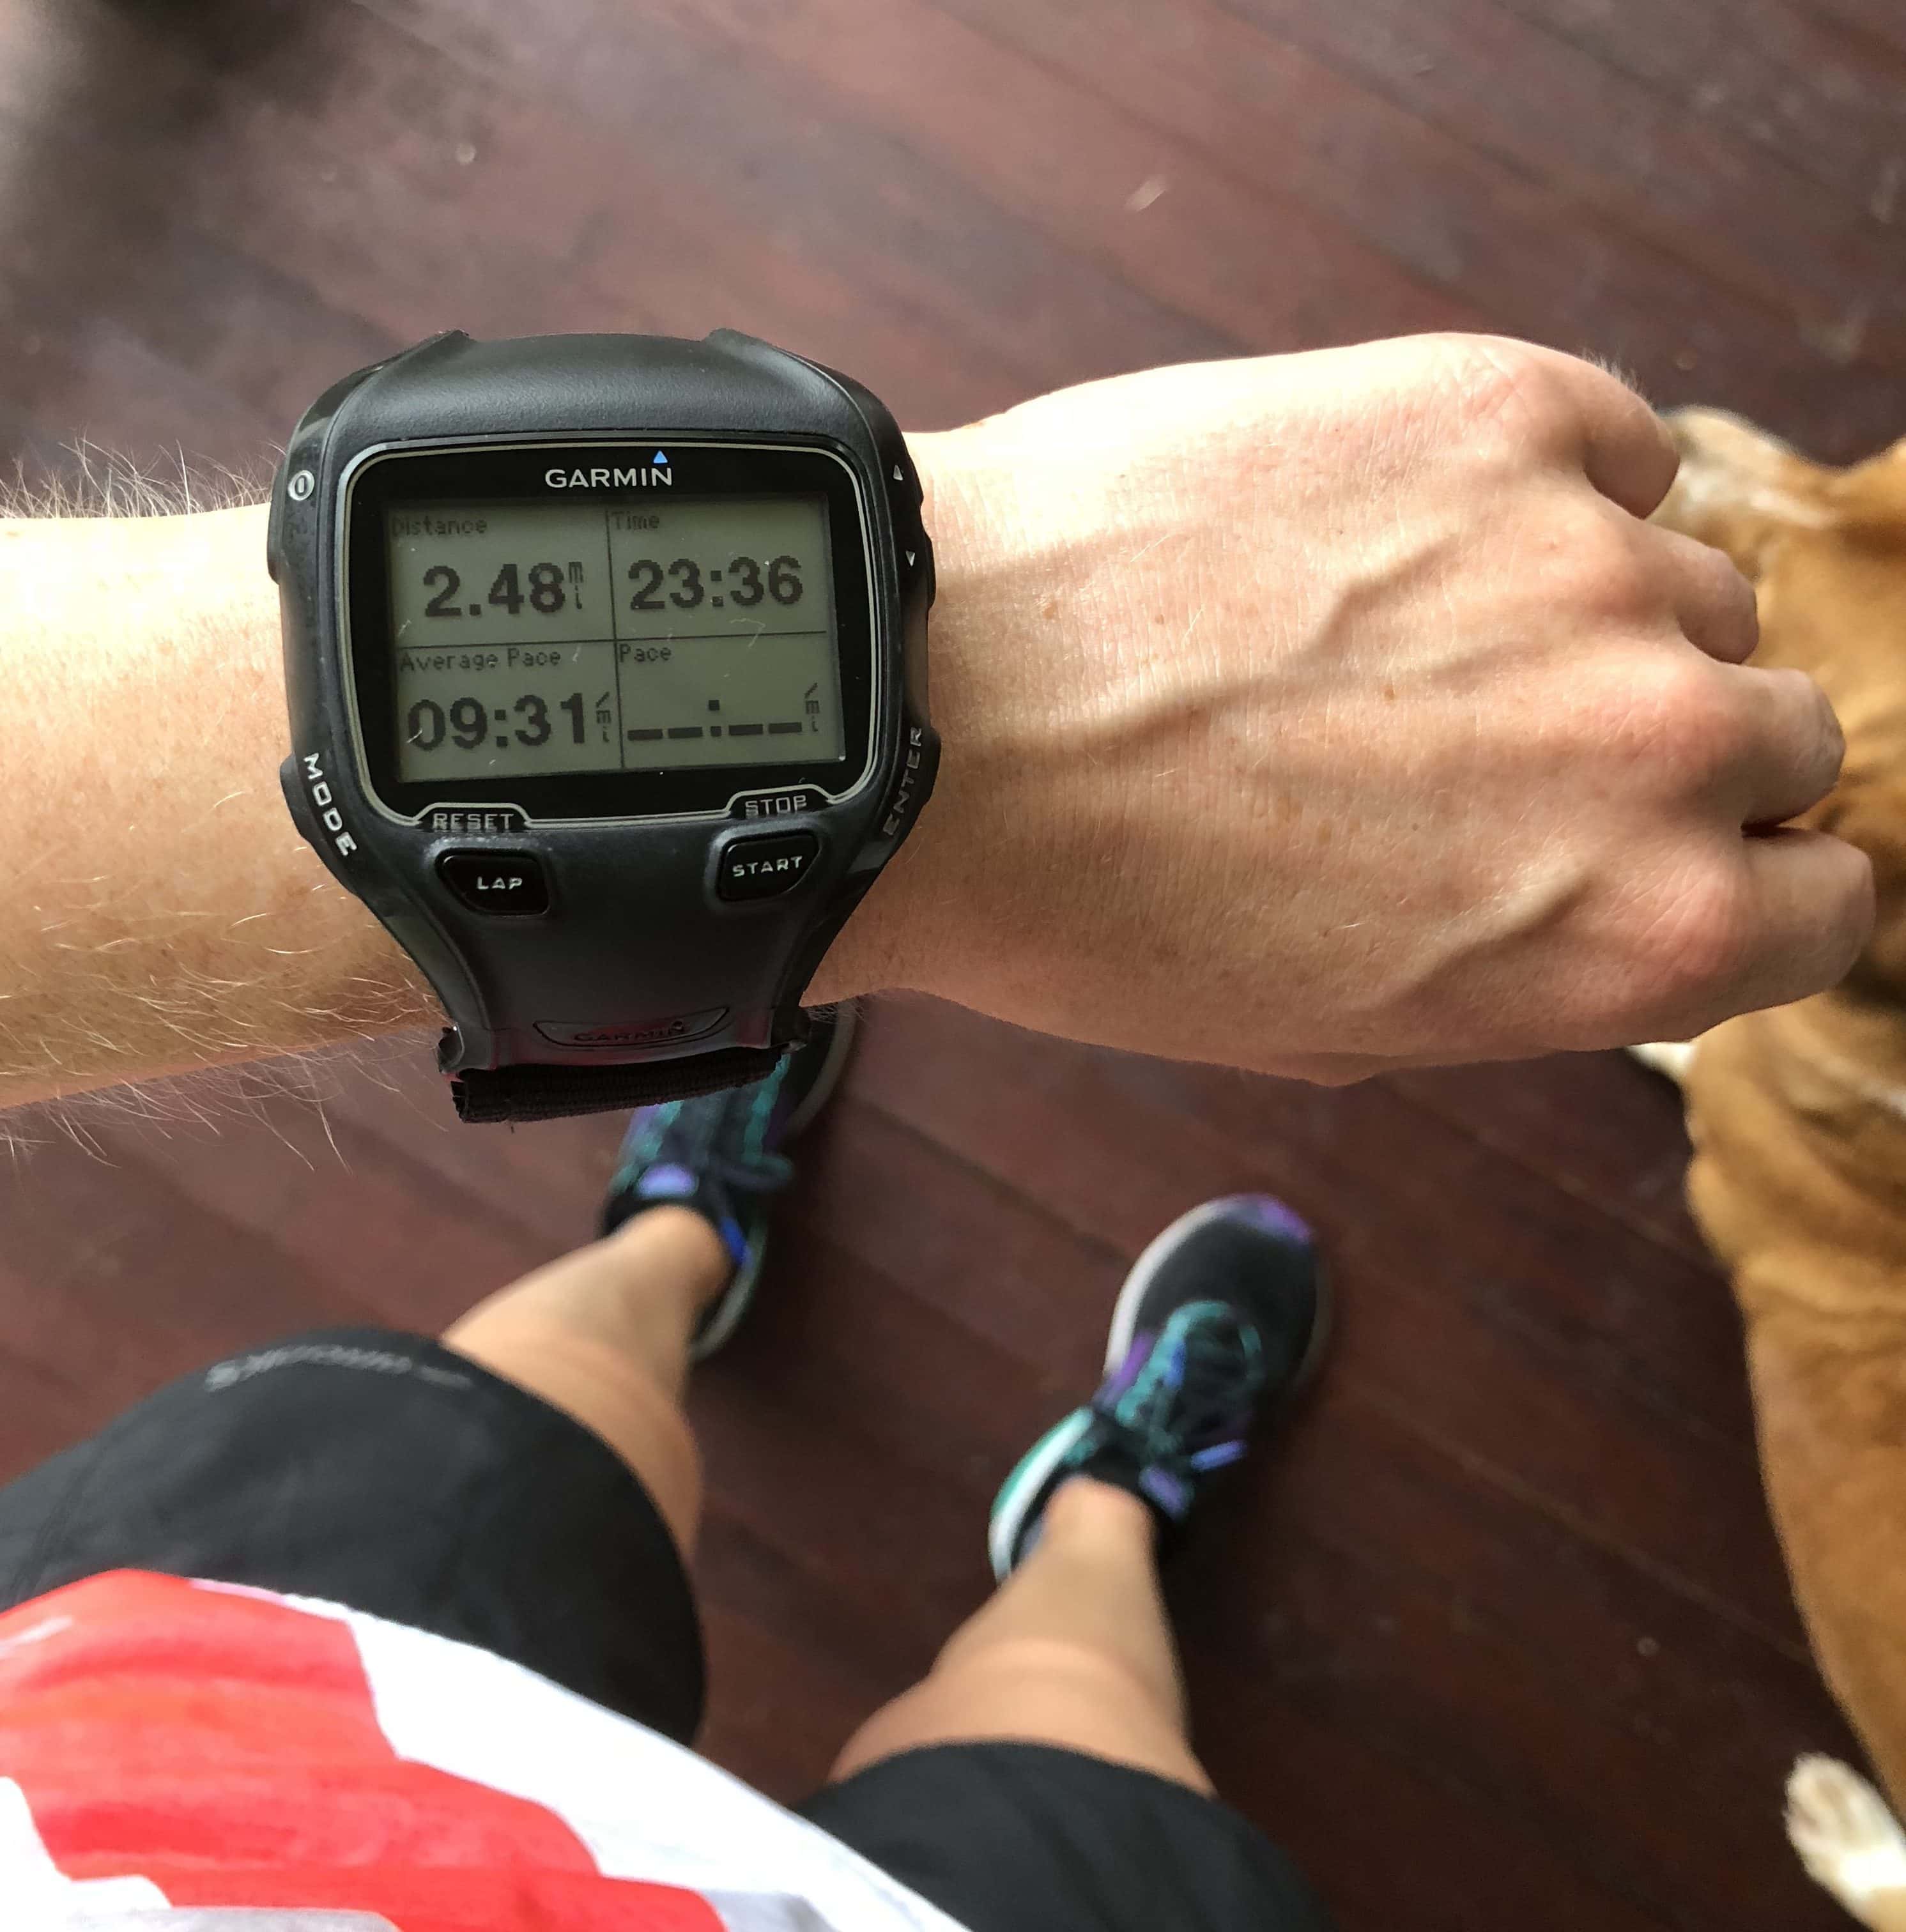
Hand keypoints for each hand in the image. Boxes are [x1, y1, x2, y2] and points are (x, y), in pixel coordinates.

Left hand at [844, 335, 1870, 1076]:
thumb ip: (1524, 966)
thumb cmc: (1098, 909)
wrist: (936, 725)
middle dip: (1663, 751)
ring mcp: (1590, 560)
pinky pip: (1614, 447)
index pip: (1830, 904)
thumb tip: (1594, 896)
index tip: (1674, 850)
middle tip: (1496, 740)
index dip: (1749, 879)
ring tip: (1400, 630)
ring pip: (1689, 581)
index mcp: (1642, 940)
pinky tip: (1404, 527)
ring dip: (1584, 614)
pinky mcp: (1500, 408)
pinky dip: (1543, 486)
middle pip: (1775, 731)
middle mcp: (1666, 747)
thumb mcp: (1333, 1026)